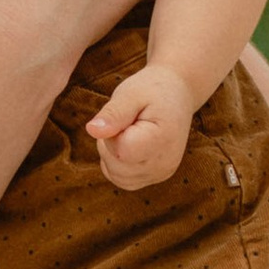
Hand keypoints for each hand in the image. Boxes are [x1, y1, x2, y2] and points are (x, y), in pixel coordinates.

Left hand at [83, 60, 194, 190]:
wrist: (177, 92)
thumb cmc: (153, 89)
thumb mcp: (131, 93)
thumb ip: (112, 113)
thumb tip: (91, 130)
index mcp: (163, 140)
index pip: (121, 151)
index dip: (112, 133)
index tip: (125, 116)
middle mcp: (165, 163)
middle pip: (117, 167)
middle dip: (110, 143)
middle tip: (126, 120)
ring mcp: (162, 173)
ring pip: (118, 176)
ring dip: (112, 154)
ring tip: (128, 130)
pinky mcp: (156, 177)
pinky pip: (124, 179)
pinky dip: (117, 164)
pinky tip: (128, 143)